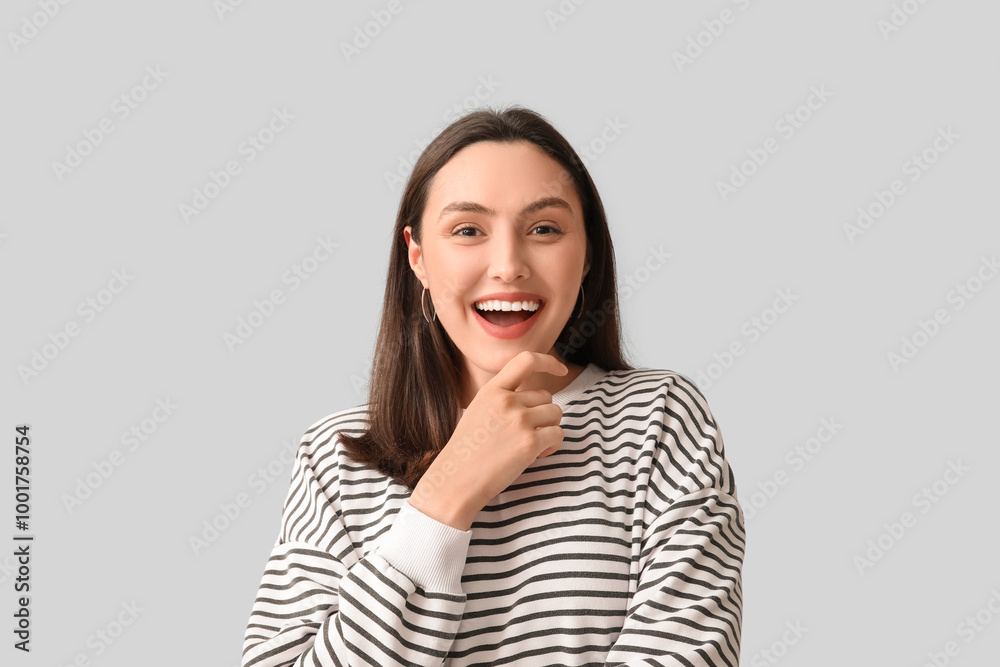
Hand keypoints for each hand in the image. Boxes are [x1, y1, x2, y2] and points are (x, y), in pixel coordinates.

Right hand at [409, 350, 567, 530]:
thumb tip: (535, 399)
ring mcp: (519, 420)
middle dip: (543, 414)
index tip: (560, 369)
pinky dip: (552, 446)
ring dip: (549, 429)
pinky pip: (558, 435)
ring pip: (555, 414)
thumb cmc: (467, 451)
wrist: (456, 481)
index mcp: (491, 390)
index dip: (548, 362)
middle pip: (546, 396)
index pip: (526, 360)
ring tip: (530, 445)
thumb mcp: (478, 412)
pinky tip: (536, 455)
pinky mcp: (530, 442)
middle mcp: (506, 400)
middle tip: (527, 434)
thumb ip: (503, 400)